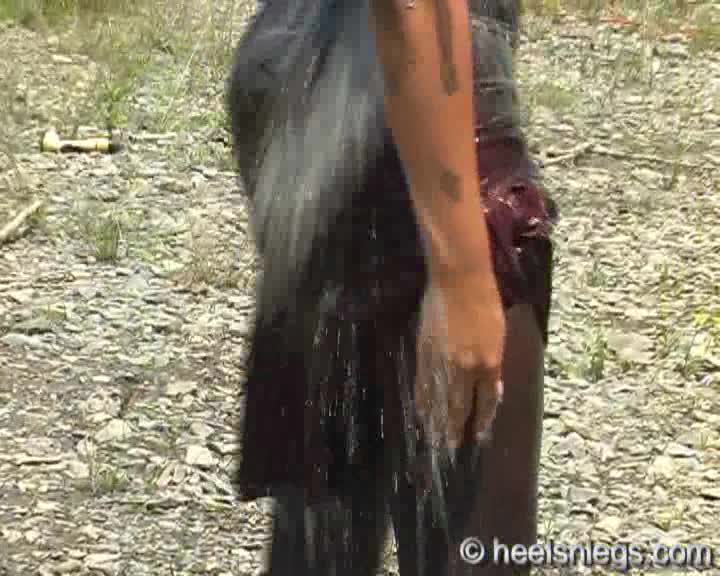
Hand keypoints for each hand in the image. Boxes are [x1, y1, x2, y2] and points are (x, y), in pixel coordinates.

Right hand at [415, 271, 505, 453]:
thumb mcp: (497, 336)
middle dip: (454, 429)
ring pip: (439, 399)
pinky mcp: (425, 352)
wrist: (459, 280)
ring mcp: (443, 361)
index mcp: (489, 363)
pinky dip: (422, 399)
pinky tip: (421, 411)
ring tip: (433, 438)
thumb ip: (492, 365)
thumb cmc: (485, 303)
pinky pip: (423, 383)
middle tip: (449, 447)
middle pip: (459, 407)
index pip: (485, 402)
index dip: (480, 421)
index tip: (477, 435)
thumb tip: (489, 387)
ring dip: (436, 420)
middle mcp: (466, 368)